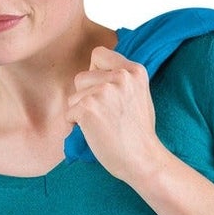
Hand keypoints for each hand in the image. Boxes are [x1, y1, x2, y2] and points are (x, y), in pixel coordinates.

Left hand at [66, 46, 167, 190]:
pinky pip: (70, 112)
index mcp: (134, 70)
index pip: (98, 54)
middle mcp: (120, 77)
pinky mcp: (88, 108)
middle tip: (105, 116)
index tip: (105, 92)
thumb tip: (95, 70)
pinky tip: (95, 133)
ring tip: (102, 125)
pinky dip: (76, 125)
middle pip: (82, 76)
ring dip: (81, 112)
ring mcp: (104, 91)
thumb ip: (121, 79)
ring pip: (74, 96)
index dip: (96, 73)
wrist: (143, 160)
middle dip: (86, 96)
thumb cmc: (139, 134)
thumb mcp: (139, 95)